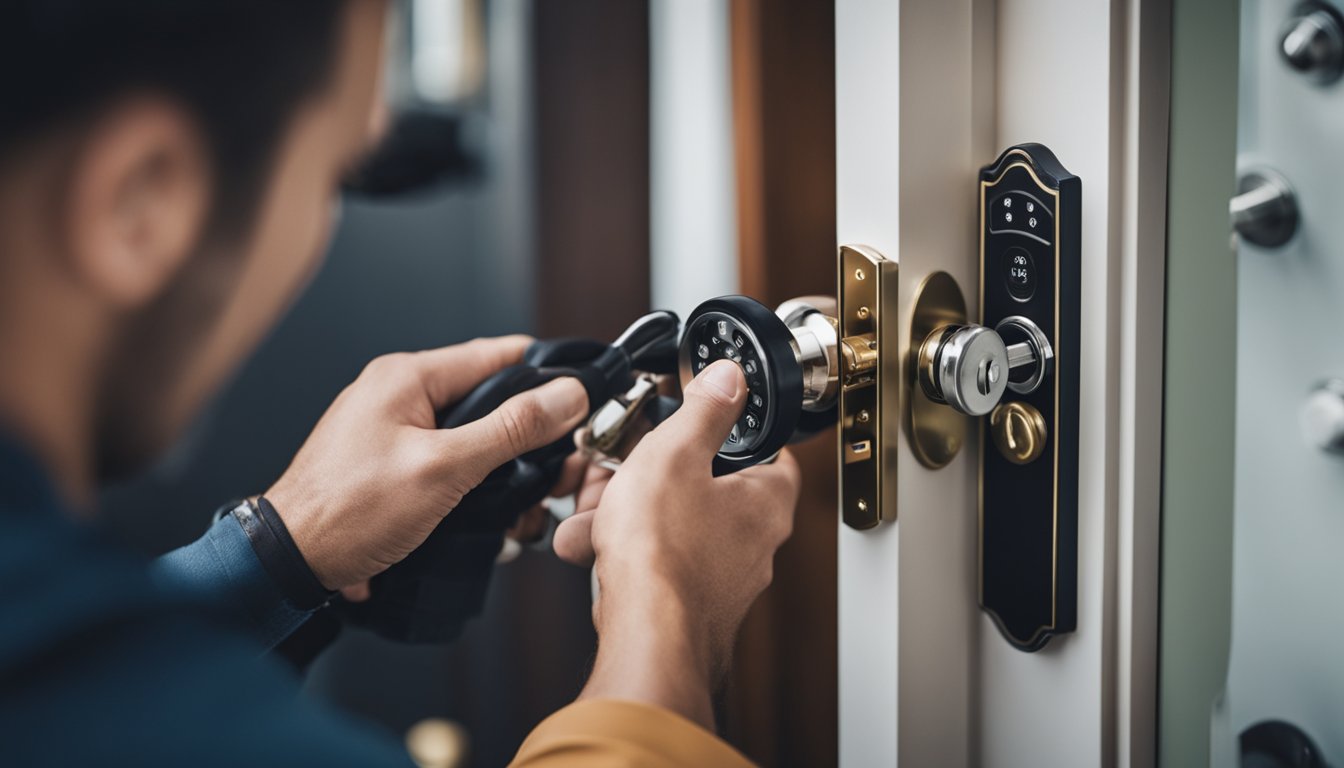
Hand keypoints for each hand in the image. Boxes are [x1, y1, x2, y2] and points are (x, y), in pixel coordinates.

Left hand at [265, 336, 588, 590]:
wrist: (289, 564)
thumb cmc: (348, 513)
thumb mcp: (444, 468)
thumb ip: (510, 429)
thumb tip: (565, 396)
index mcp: (407, 377)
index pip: (497, 356)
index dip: (546, 375)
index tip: (584, 397)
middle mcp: (399, 395)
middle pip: (489, 401)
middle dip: (529, 440)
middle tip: (556, 474)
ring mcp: (393, 432)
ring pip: (474, 439)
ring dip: (504, 473)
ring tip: (521, 511)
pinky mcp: (392, 467)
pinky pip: (450, 465)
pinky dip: (476, 490)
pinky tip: (488, 522)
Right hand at [552, 359, 800, 728]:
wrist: (644, 637)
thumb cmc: (665, 554)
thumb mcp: (675, 453)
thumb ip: (704, 410)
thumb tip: (730, 378)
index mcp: (766, 501)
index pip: (770, 451)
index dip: (733, 431)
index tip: (701, 421)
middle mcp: (754, 544)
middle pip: (706, 489)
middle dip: (652, 478)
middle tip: (622, 471)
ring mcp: (721, 580)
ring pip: (672, 529)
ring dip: (626, 517)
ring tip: (593, 516)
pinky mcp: (688, 606)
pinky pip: (654, 565)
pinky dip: (621, 553)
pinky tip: (589, 548)